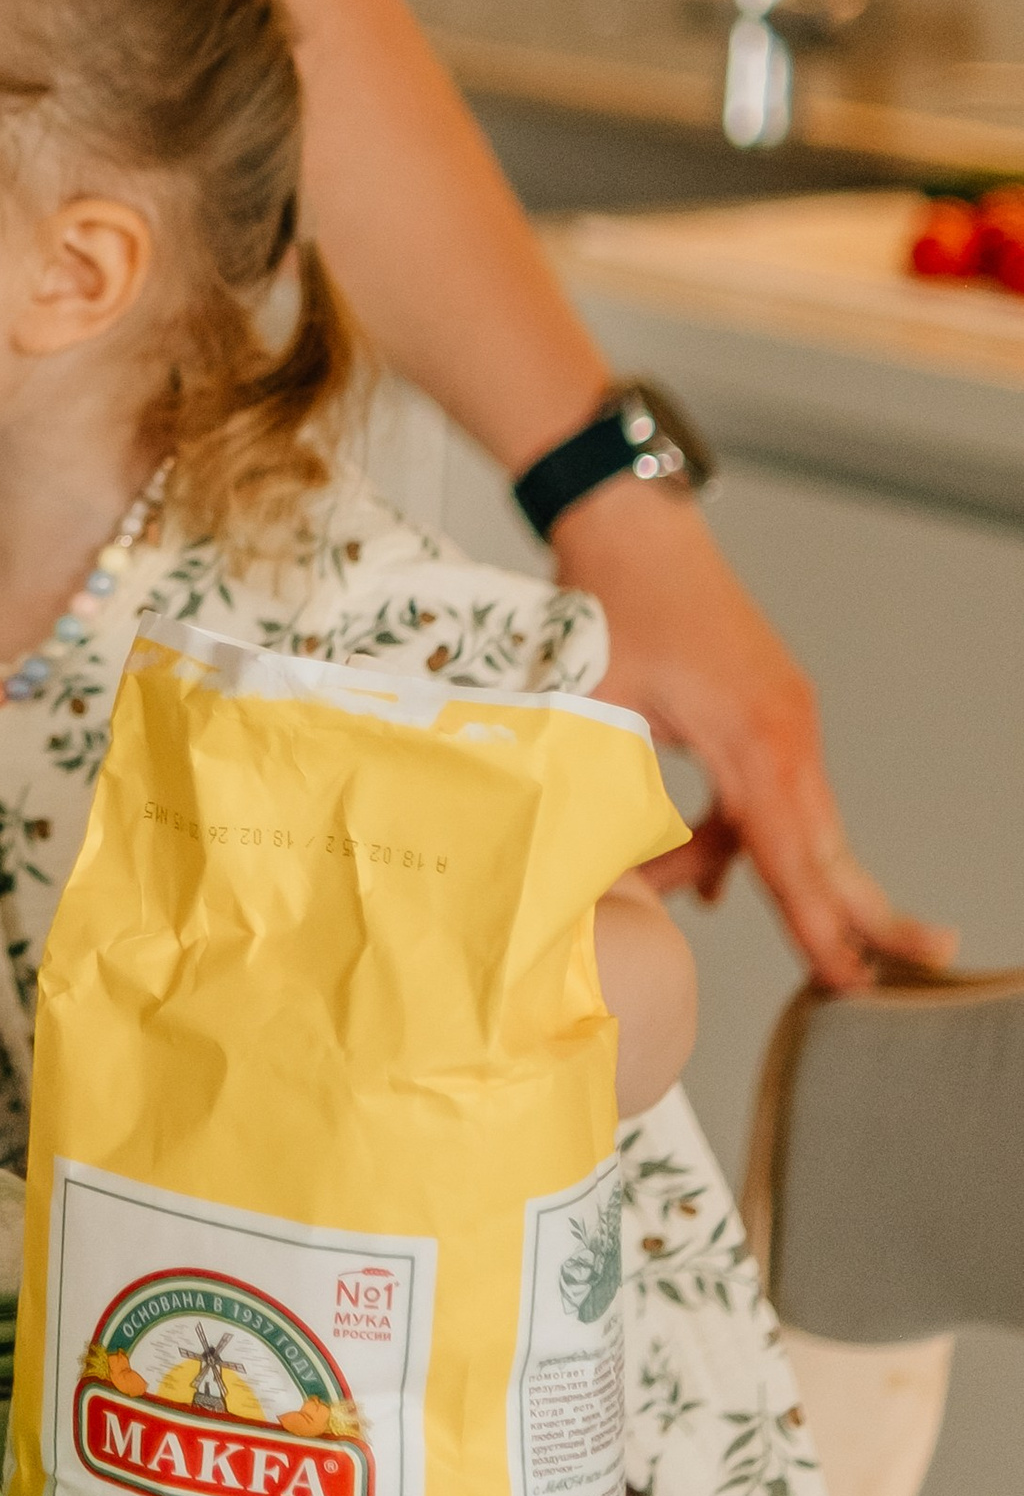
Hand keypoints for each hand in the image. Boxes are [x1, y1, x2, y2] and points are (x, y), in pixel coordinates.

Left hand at [555, 474, 954, 990]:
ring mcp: (782, 718)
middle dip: (862, 914)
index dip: (815, 922)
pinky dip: (738, 835)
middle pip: (826, 846)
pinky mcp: (766, 710)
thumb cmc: (614, 596)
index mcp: (753, 733)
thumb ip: (603, 789)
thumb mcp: (594, 702)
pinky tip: (704, 870)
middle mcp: (784, 729)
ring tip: (692, 895)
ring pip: (789, 823)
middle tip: (902, 968)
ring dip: (759, 873)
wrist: (628, 520)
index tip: (847, 974)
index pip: (791, 851)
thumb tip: (592, 864)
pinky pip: (767, 794)